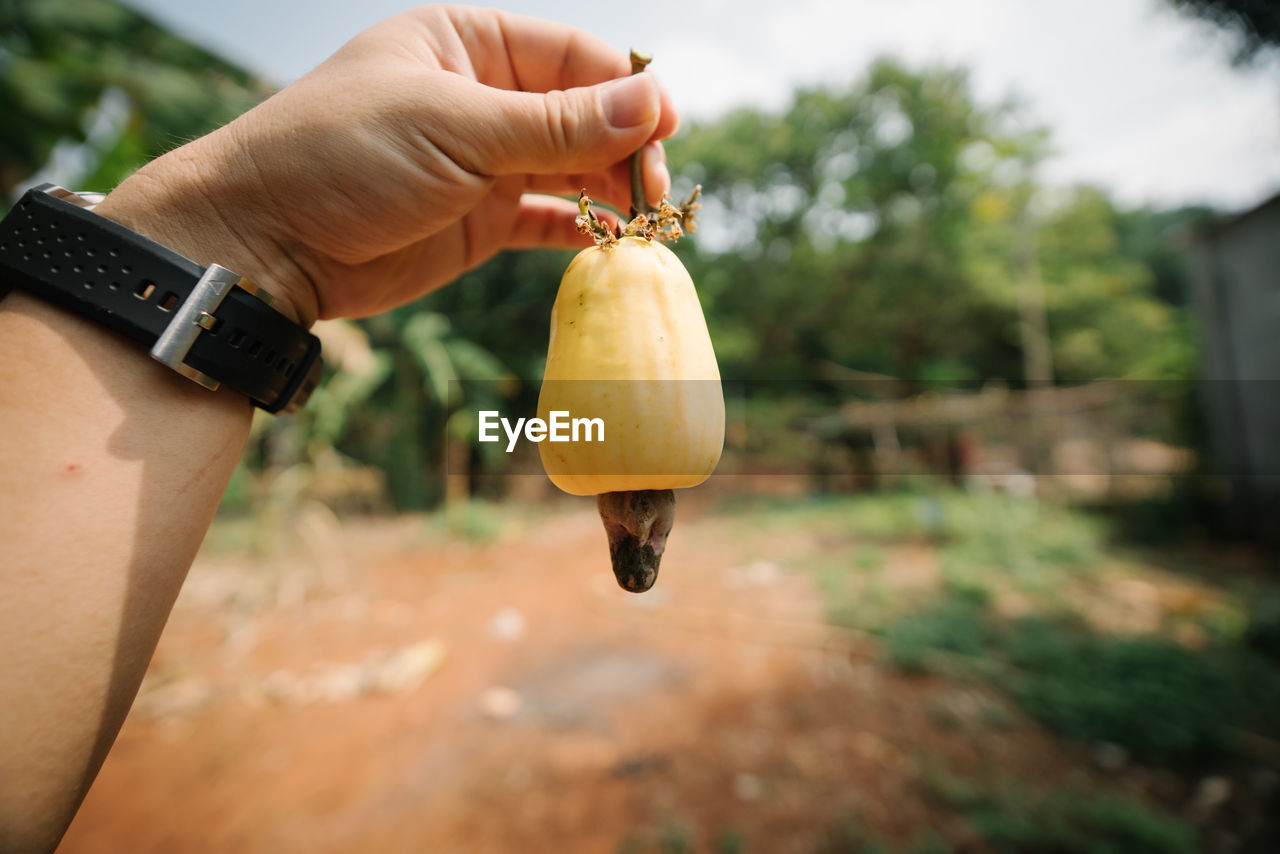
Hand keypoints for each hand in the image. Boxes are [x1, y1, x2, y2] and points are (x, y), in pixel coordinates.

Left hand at [94, 4, 678, 323]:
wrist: (265, 242)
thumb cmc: (342, 156)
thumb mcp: (455, 127)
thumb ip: (557, 123)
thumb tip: (652, 101)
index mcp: (468, 42)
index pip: (572, 55)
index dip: (627, 88)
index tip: (666, 127)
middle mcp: (482, 97)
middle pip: (583, 112)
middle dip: (624, 147)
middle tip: (656, 191)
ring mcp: (483, 161)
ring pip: (572, 168)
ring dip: (611, 191)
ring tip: (646, 220)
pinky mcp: (480, 220)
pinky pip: (549, 218)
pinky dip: (582, 229)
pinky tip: (613, 242)